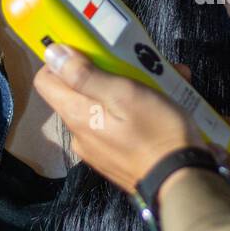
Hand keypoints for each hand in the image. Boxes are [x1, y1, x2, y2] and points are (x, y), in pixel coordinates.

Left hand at [32, 44, 205, 192]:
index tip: (90, 48)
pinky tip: (166, 103)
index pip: (46, 79)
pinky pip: (119, 125)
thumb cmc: (156, 132)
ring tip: (164, 80)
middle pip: (79, 91)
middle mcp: (80, 133)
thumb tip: (52, 53)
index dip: (63, 59)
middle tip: (139, 62)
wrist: (183, 182)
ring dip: (130, 88)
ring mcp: (98, 149)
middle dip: (108, 71)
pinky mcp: (117, 158)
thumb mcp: (125, 94)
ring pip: (104, 106)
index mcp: (77, 115)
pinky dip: (137, 110)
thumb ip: (86, 75)